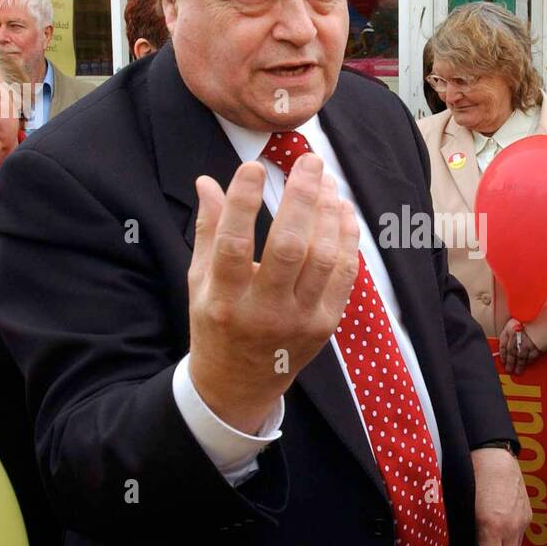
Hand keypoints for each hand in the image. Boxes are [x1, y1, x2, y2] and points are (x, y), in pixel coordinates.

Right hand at [187, 156, 359, 432]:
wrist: (239, 384)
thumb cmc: (216, 324)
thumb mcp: (199, 282)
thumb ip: (207, 231)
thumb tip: (206, 181)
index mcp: (225, 300)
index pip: (234, 245)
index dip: (244, 202)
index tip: (253, 166)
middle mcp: (264, 312)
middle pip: (289, 247)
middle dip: (302, 198)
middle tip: (309, 161)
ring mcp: (300, 320)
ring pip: (323, 257)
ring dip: (328, 212)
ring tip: (325, 180)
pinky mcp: (326, 324)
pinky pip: (344, 275)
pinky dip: (347, 238)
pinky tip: (341, 210)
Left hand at [472, 447, 530, 545]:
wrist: (494, 452)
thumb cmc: (472, 475)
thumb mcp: (462, 508)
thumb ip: (466, 534)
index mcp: (490, 526)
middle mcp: (510, 527)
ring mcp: (522, 521)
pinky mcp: (527, 514)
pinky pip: (519, 538)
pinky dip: (508, 541)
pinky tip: (497, 529)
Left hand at [498, 319, 540, 374]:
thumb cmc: (533, 314)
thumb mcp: (519, 316)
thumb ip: (513, 326)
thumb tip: (510, 337)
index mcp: (510, 329)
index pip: (503, 344)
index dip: (502, 354)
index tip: (503, 359)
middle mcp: (516, 337)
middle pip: (511, 353)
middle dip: (510, 362)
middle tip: (509, 369)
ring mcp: (527, 343)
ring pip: (520, 357)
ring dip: (519, 365)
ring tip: (517, 371)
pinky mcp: (537, 347)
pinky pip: (531, 357)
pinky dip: (529, 361)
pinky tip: (527, 364)